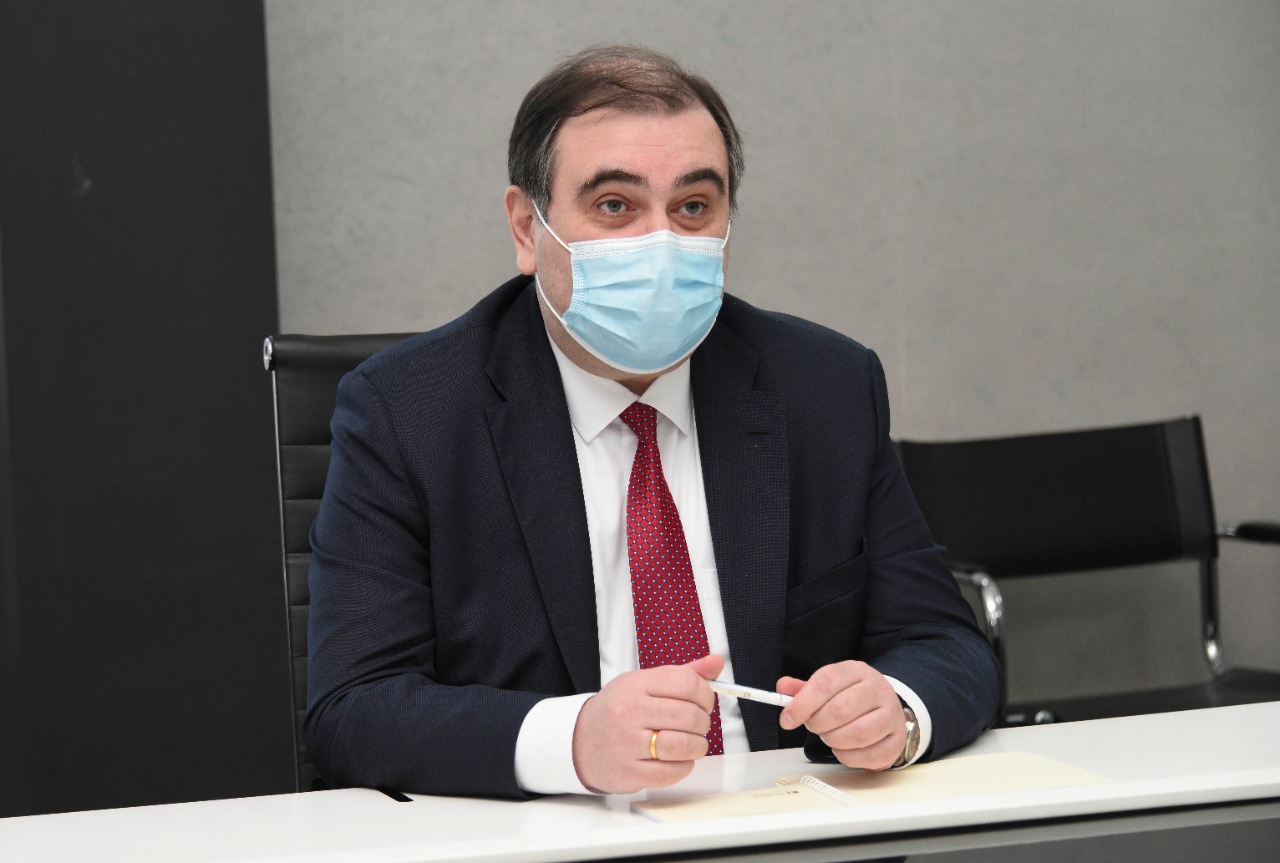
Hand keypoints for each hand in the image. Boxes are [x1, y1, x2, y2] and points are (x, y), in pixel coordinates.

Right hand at [572, 654, 723, 793]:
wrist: (579, 741)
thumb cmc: (616, 711)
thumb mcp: (643, 683)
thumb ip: (682, 674)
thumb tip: (716, 662)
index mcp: (636, 685)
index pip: (687, 683)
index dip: (706, 694)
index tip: (704, 701)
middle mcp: (630, 711)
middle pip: (689, 715)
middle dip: (703, 722)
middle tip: (697, 724)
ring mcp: (628, 743)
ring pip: (684, 745)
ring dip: (697, 746)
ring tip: (691, 743)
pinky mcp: (630, 772)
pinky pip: (673, 771)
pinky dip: (684, 766)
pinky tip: (676, 759)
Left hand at [776, 661, 904, 770]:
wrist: (886, 707)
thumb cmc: (852, 697)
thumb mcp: (829, 686)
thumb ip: (804, 689)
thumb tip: (783, 688)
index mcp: (857, 671)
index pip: (826, 682)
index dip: (802, 703)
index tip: (787, 719)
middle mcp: (878, 690)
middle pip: (841, 709)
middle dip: (818, 723)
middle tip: (813, 726)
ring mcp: (891, 715)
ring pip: (857, 734)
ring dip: (833, 740)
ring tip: (828, 735)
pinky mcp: (896, 740)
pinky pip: (869, 755)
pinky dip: (848, 756)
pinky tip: (842, 748)